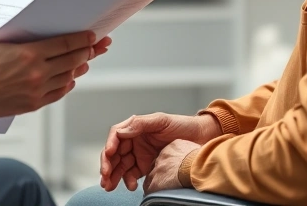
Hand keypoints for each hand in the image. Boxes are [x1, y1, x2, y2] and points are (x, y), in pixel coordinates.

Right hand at [0, 31, 102, 118]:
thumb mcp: (0, 42)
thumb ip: (25, 41)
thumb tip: (42, 37)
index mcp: (29, 53)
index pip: (65, 44)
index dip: (82, 39)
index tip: (92, 36)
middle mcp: (36, 72)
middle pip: (72, 60)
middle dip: (88, 51)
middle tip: (98, 46)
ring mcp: (35, 90)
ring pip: (67, 77)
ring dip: (79, 68)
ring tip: (85, 61)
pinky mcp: (31, 104)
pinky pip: (57, 93)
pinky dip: (66, 85)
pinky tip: (70, 79)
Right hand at [100, 112, 220, 190]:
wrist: (201, 138)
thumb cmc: (182, 126)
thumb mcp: (161, 120)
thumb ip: (140, 123)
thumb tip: (122, 130)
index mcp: (136, 127)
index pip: (116, 136)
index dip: (110, 145)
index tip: (110, 154)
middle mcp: (135, 141)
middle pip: (115, 153)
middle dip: (107, 165)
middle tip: (105, 176)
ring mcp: (140, 154)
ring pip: (120, 166)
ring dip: (113, 176)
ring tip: (109, 186)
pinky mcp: (146, 167)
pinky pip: (132, 175)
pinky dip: (128, 181)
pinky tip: (131, 185)